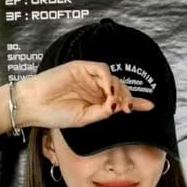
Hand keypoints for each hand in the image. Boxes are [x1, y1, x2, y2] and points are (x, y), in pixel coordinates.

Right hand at [0, 61, 154, 133]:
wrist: (34, 106)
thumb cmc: (55, 115)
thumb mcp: (84, 120)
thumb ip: (102, 113)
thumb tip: (119, 107)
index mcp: (96, 102)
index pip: (120, 100)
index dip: (136, 102)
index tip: (151, 107)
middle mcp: (94, 88)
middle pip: (120, 87)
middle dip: (127, 98)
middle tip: (127, 109)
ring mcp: (88, 77)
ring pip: (113, 78)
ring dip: (118, 89)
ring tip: (116, 103)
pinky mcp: (80, 67)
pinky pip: (100, 69)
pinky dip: (107, 79)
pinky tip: (108, 91)